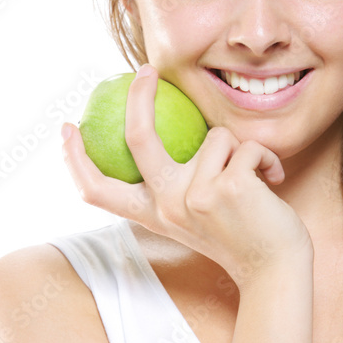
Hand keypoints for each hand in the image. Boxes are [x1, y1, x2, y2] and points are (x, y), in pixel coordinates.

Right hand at [61, 65, 312, 287]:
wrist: (275, 270)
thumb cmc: (242, 236)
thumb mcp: (196, 217)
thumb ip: (178, 188)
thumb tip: (167, 140)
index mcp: (153, 214)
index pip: (99, 191)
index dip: (75, 159)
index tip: (67, 128)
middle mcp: (168, 205)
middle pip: (138, 137)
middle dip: (138, 96)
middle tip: (146, 71)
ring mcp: (196, 195)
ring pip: (216, 136)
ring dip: (242, 151)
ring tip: (255, 181)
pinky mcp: (228, 186)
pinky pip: (247, 145)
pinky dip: (266, 158)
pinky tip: (272, 182)